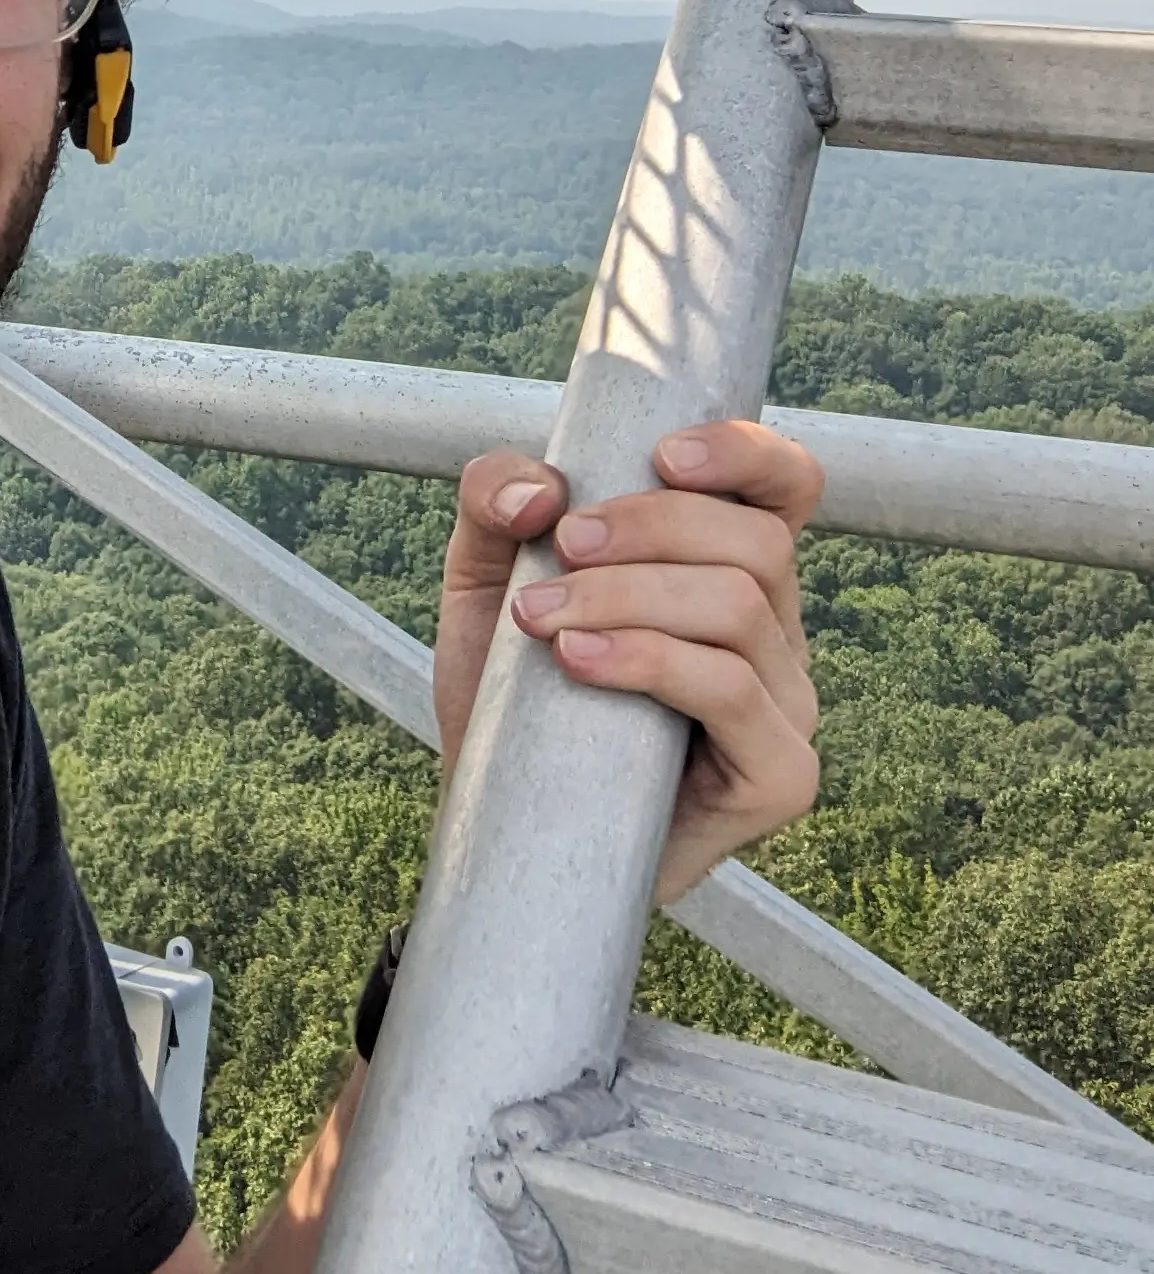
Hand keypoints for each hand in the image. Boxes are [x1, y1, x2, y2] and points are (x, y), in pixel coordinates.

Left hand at [433, 422, 823, 904]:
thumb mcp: (486, 576)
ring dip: (625, 596)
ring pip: (735, 607)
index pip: (787, 487)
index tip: (659, 457)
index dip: (745, 453)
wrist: (500, 820)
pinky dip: (648, 661)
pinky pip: (731, 690)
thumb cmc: (513, 692)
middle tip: (558, 550)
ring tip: (540, 617)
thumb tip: (540, 486)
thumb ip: (494, 501)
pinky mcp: (779, 776)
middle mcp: (776, 632)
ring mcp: (788, 707)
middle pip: (754, 541)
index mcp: (733, 570)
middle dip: (643, 529)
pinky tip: (577, 661)